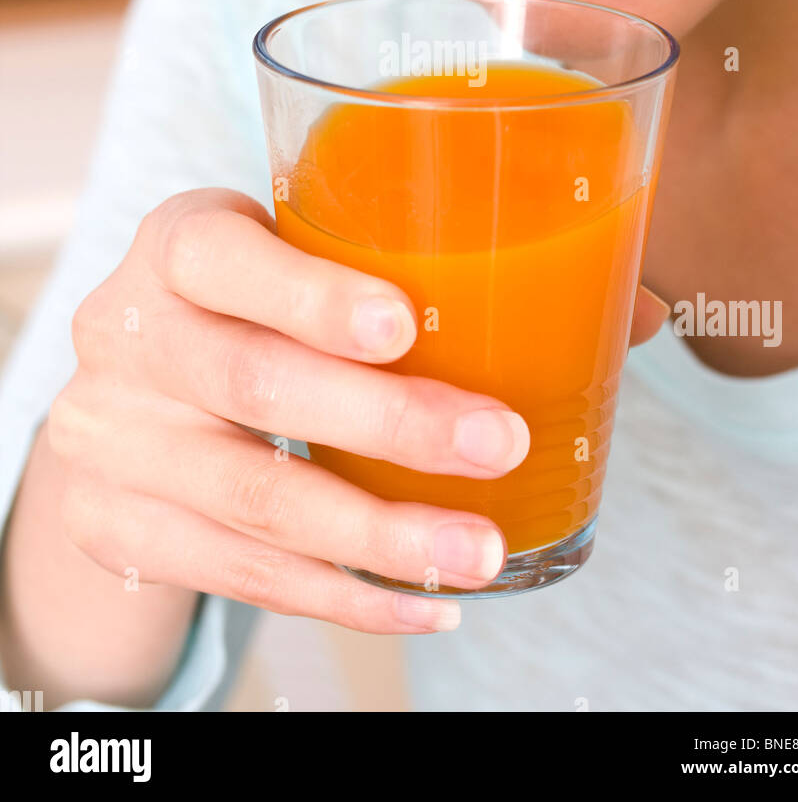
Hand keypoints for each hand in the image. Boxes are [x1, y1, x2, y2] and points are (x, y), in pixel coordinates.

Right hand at [49, 189, 668, 636]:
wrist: (126, 399)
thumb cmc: (255, 306)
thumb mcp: (304, 257)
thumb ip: (438, 267)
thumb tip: (628, 309)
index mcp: (181, 244)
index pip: (223, 257)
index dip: (306, 293)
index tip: (399, 326)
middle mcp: (133, 336)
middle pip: (252, 385)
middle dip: (385, 423)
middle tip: (496, 444)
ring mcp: (117, 440)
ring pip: (253, 501)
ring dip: (378, 536)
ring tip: (479, 553)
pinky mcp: (126, 528)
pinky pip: (242, 575)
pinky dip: (343, 596)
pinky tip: (422, 604)